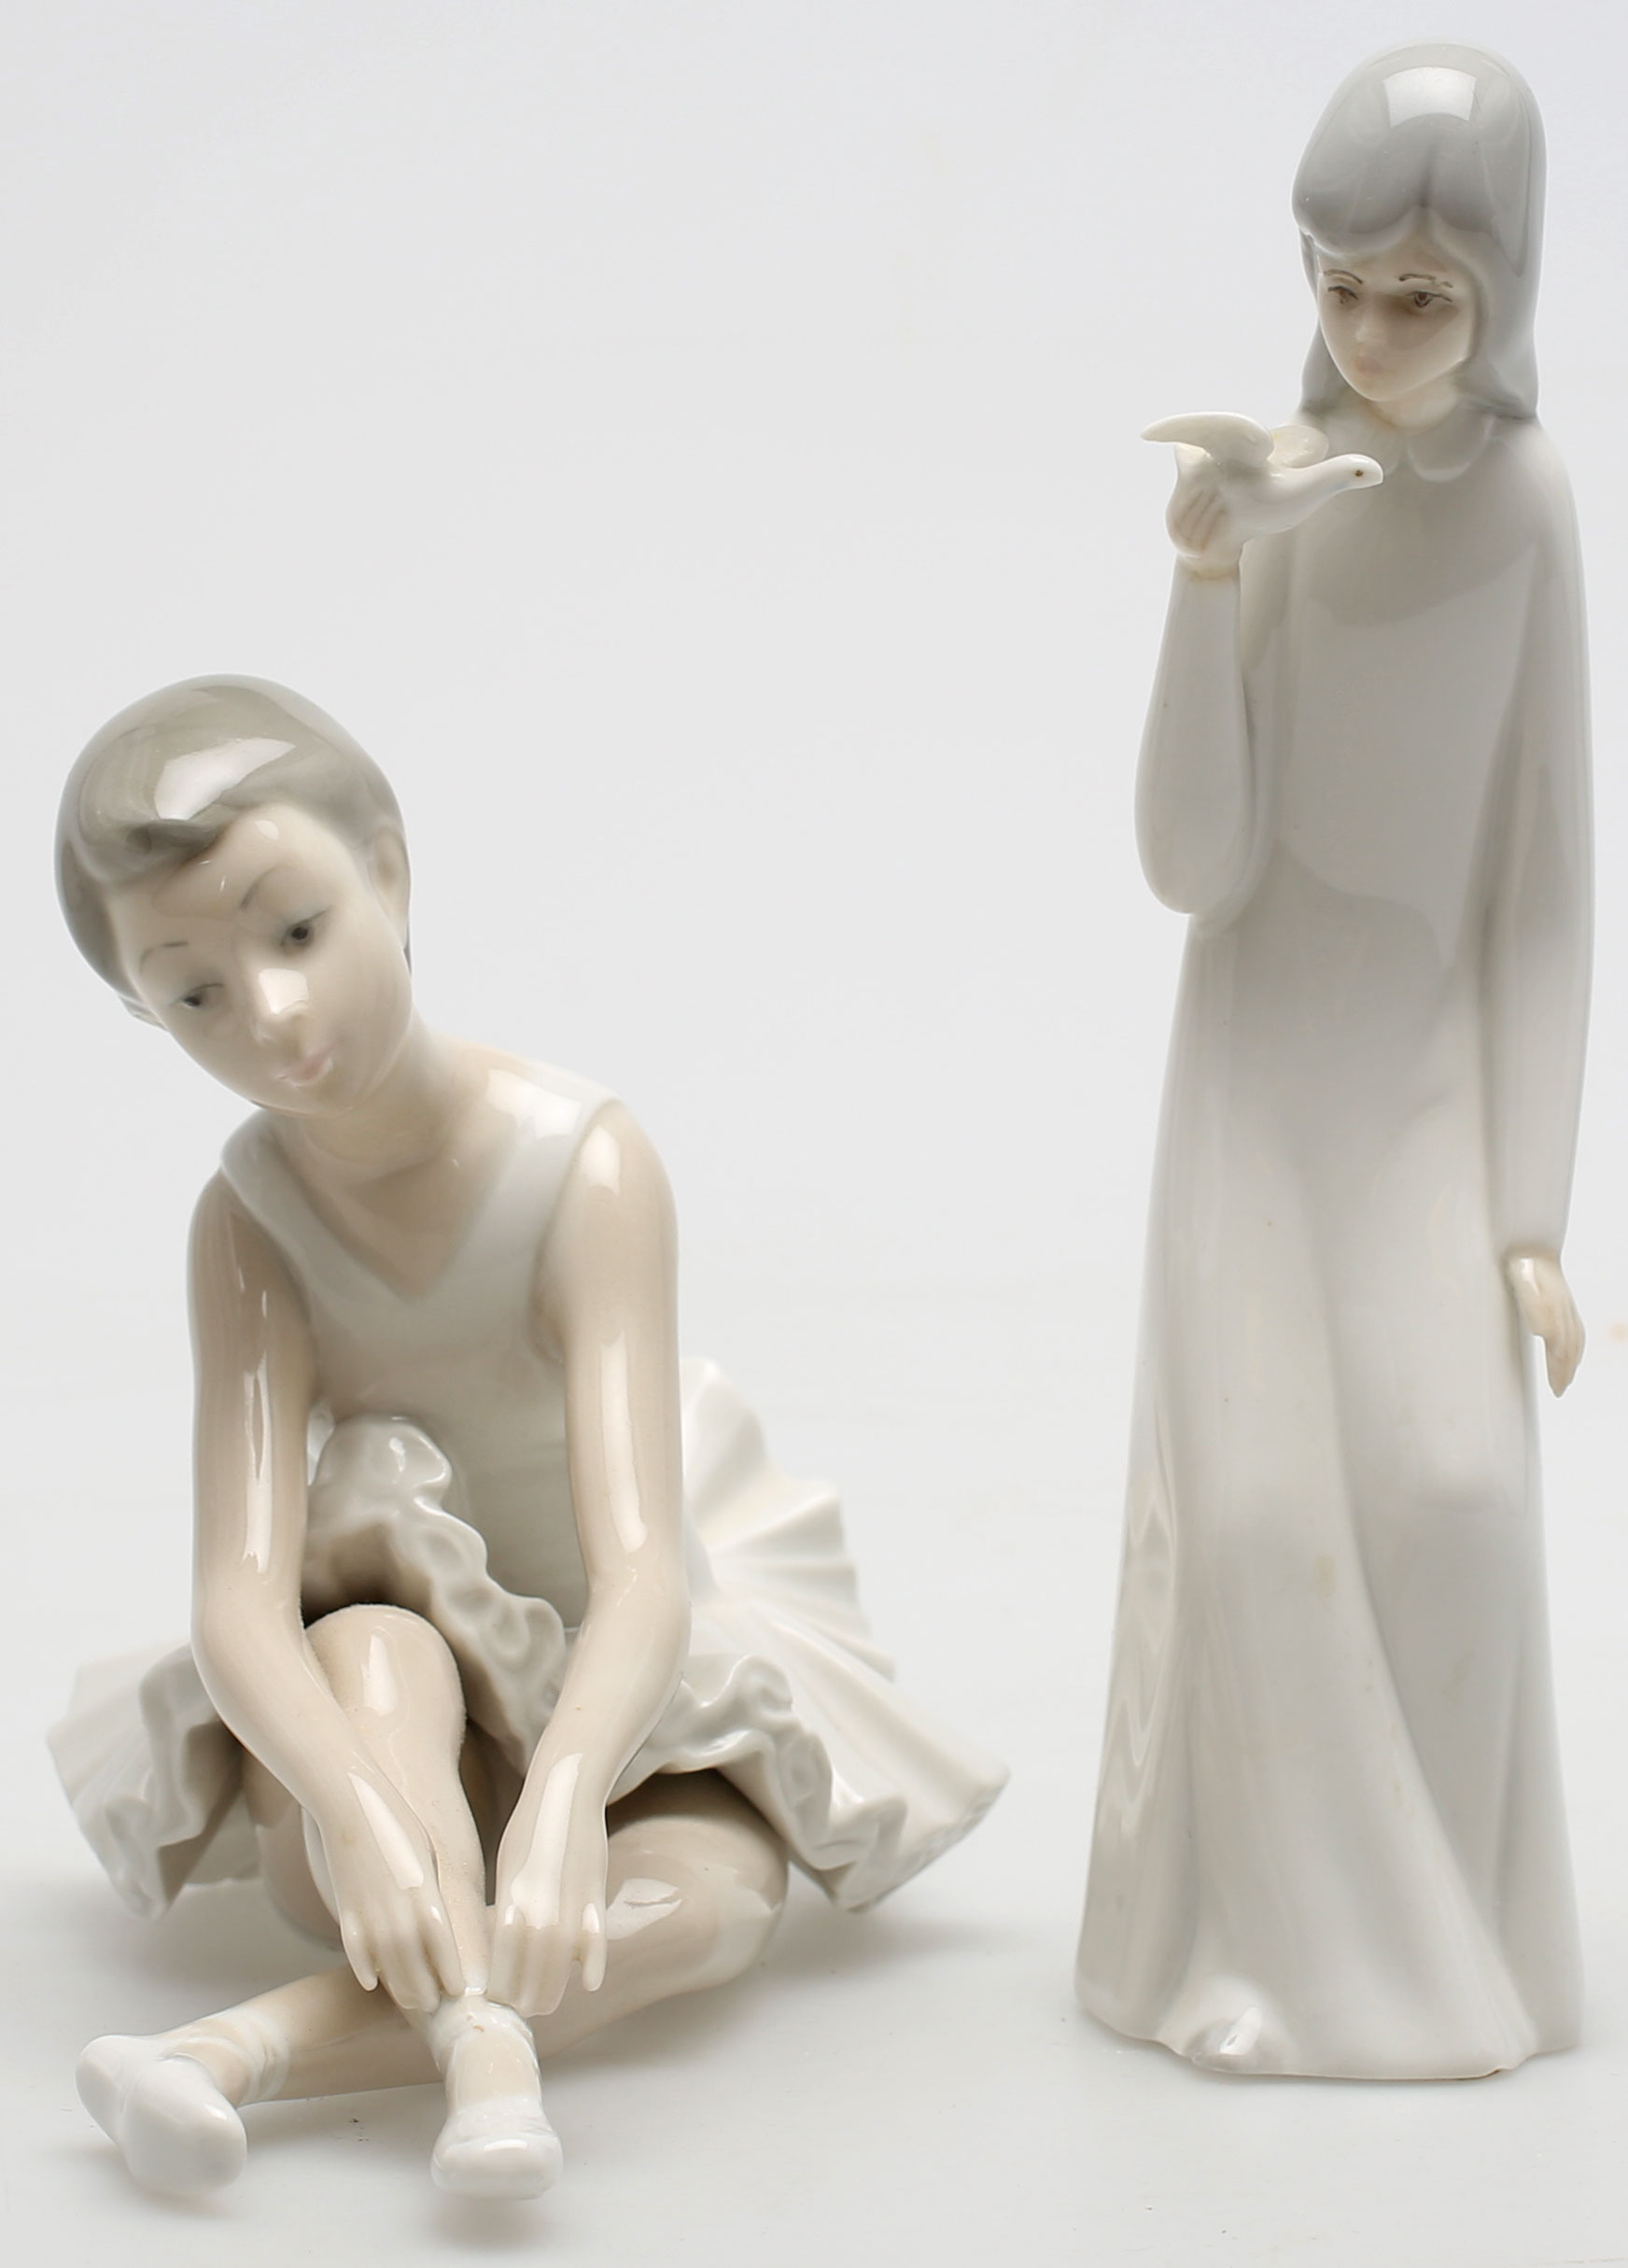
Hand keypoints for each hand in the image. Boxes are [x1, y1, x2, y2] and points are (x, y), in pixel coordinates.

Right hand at [316, 1780, 463, 2011]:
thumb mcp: (428, 1858)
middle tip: (437, 2008)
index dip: (452, 1976)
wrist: (352, 1806)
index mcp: (426, 1899)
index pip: (443, 1953)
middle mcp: (399, 1915)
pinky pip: (357, 1953)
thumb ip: (432, 1895)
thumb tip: (439, 1924)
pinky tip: (374, 1983)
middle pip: (416, 1970)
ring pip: (388, 1968)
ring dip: (401, 1988)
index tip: (462, 1993)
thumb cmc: (400, 1825)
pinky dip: (367, 1969)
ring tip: (413, 2003)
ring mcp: (369, 1918)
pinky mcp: (346, 1913)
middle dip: (428, 1991)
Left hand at [489, 1763, 609, 2016]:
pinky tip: (589, 1981)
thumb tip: (502, 1948)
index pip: (501, 1966)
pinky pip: (595, 1940)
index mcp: (509, 1901)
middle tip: (524, 2010)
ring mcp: (569, 1903)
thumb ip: (507, 1910)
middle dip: (526, 1999)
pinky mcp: (595, 1893)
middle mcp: (537, 1909)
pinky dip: (592, 1964)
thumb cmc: (529, 1830)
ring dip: (554, 1989)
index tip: (498, 2003)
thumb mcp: (506, 1869)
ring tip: (547, 2004)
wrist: (565, 1792)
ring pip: (562, 1966)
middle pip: (531, 1974)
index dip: (500, 1991)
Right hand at [1145, 412, 1381, 575]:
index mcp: (1238, 443)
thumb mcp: (1307, 491)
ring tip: (1226, 527)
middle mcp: (1209, 455)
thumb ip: (1339, 475)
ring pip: (1192, 501)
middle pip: (1200, 475)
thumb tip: (1378, 472)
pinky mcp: (1175, 499)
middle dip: (1201, 494)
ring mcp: (1189, 478)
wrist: (1233, 537)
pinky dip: (1191, 530)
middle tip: (1209, 510)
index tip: (1177, 432)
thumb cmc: (1267, 509)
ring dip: (1206, 520)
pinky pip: (1179, 517)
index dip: (1196, 425)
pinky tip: (1203, 537)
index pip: (1219, 428)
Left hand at [1506, 1250, 1585, 1395]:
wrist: (1529, 1239)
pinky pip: (1575, 1326)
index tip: (1556, 1389)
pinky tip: (1569, 1348)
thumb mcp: (1522, 1282)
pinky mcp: (1562, 1298)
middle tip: (1559, 1390)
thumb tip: (1544, 1336)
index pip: (1560, 1347)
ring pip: (1574, 1337)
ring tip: (1566, 1376)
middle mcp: (1564, 1308)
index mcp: (1555, 1309)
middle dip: (1565, 1370)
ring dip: (1571, 1359)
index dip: (1558, 1369)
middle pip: (1569, 1346)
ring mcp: (1565, 1302)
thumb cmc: (1521, 1262)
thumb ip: (1535, 1309)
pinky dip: (1575, 1344)